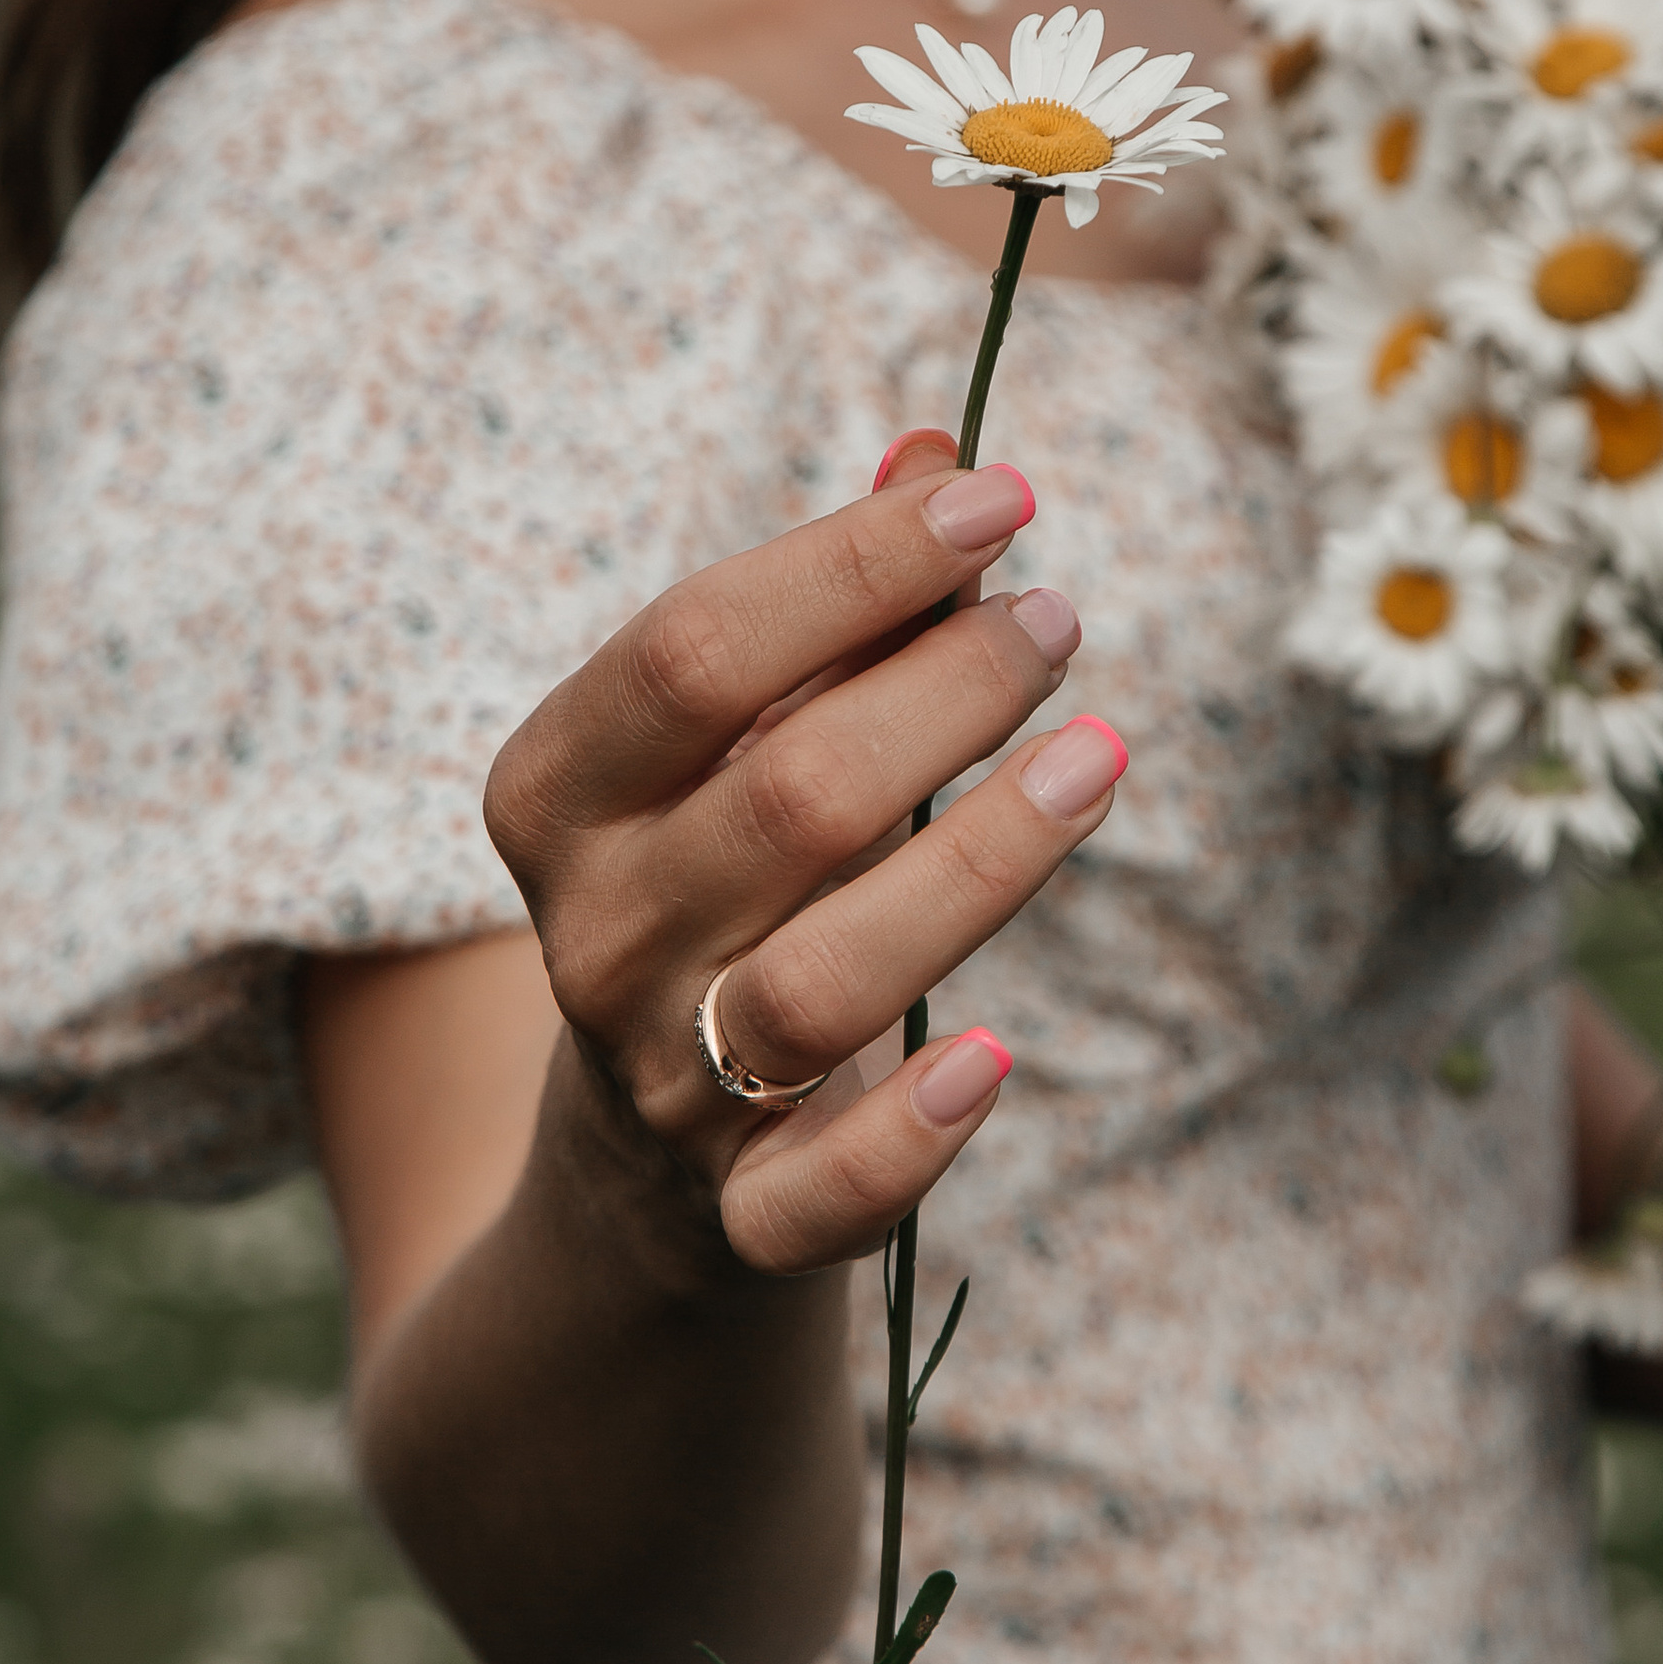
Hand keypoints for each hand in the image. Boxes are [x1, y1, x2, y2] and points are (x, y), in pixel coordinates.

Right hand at [482, 426, 1124, 1279]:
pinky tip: (998, 1054)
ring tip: (1103, 756)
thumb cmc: (719, 879)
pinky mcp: (739, 1217)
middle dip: (942, 693)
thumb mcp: (739, 739)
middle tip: (1063, 622)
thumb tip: (946, 446)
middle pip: (782, 799)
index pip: (693, 653)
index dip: (852, 565)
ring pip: (818, 982)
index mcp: (558, 792)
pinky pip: (814, 1197)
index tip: (1001, 495)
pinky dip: (906, 1132)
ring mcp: (662, 1085)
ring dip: (980, 864)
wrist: (635, 1165)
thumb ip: (835, 606)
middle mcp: (593, 937)